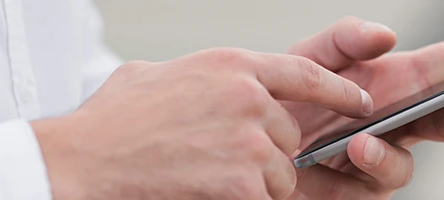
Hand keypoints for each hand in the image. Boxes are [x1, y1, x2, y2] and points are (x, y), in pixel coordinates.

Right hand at [30, 48, 373, 198]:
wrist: (86, 159)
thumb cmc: (111, 122)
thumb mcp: (153, 76)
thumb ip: (193, 76)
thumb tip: (201, 85)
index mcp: (232, 66)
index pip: (305, 74)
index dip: (336, 91)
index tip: (358, 102)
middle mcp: (249, 97)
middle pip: (289, 137)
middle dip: (267, 156)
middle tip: (224, 163)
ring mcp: (250, 140)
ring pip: (282, 175)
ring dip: (256, 186)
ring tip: (207, 179)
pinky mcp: (244, 182)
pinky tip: (207, 193)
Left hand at [282, 17, 443, 198]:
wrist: (239, 139)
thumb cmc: (280, 96)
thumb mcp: (307, 58)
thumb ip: (344, 39)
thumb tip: (389, 36)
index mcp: (391, 83)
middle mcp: (394, 122)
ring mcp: (377, 160)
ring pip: (408, 163)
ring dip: (389, 153)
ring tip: (359, 142)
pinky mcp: (355, 192)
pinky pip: (372, 187)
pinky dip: (365, 168)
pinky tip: (350, 152)